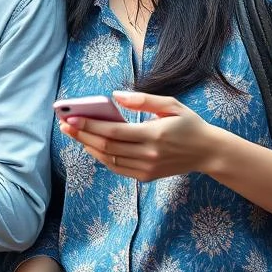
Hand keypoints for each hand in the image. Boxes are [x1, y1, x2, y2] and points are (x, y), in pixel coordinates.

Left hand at [59, 90, 213, 181]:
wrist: (207, 152)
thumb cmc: (188, 124)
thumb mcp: (171, 104)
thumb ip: (142, 99)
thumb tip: (115, 95)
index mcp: (154, 135)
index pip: (114, 131)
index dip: (90, 125)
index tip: (71, 118)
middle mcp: (148, 155)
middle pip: (106, 146)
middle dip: (82, 135)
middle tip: (64, 125)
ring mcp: (146, 168)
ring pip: (108, 159)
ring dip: (88, 146)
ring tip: (73, 134)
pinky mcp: (146, 176)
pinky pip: (117, 168)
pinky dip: (101, 157)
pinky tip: (91, 145)